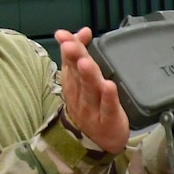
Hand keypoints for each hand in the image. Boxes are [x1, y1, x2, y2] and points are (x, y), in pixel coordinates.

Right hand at [55, 27, 129, 153]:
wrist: (96, 142)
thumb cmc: (89, 105)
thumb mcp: (82, 78)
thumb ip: (81, 53)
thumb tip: (83, 31)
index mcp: (73, 83)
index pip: (70, 62)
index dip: (68, 48)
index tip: (64, 36)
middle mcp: (80, 95)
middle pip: (78, 75)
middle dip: (75, 59)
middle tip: (72, 46)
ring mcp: (93, 109)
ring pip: (90, 90)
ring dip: (88, 76)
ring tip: (86, 62)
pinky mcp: (109, 120)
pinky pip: (108, 108)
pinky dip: (108, 98)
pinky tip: (109, 86)